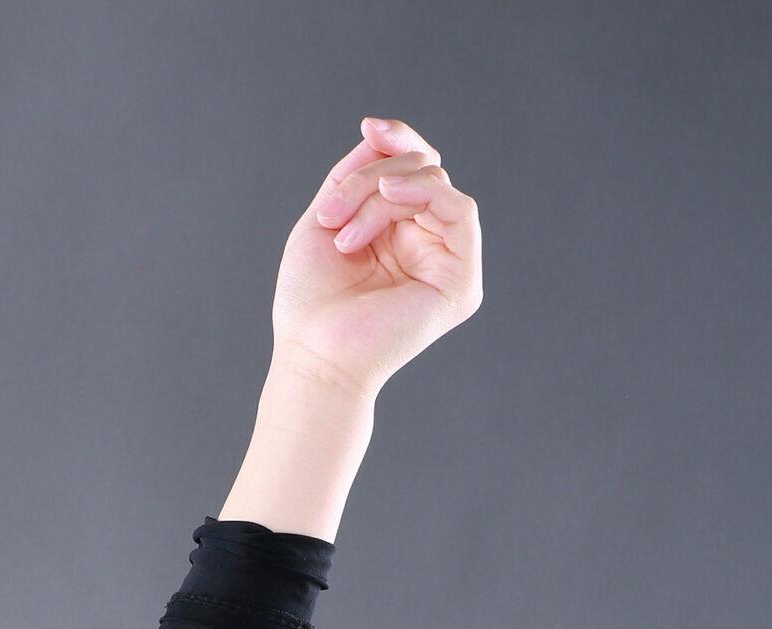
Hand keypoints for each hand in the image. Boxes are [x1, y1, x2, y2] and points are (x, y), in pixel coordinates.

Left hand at [271, 114, 482, 402]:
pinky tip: (389, 201)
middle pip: (419, 170)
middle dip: (371, 179)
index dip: (397, 139)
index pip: (412, 168)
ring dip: (381, 194)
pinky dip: (423, 194)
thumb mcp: (326, 218)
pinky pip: (461, 211)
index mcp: (397, 233)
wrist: (313, 357)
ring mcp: (446, 263)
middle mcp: (426, 245)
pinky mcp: (461, 283)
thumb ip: (355, 174)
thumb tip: (381, 134)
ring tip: (344, 234)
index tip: (369, 126)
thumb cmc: (310, 303)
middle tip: (330, 216)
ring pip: (433, 184)